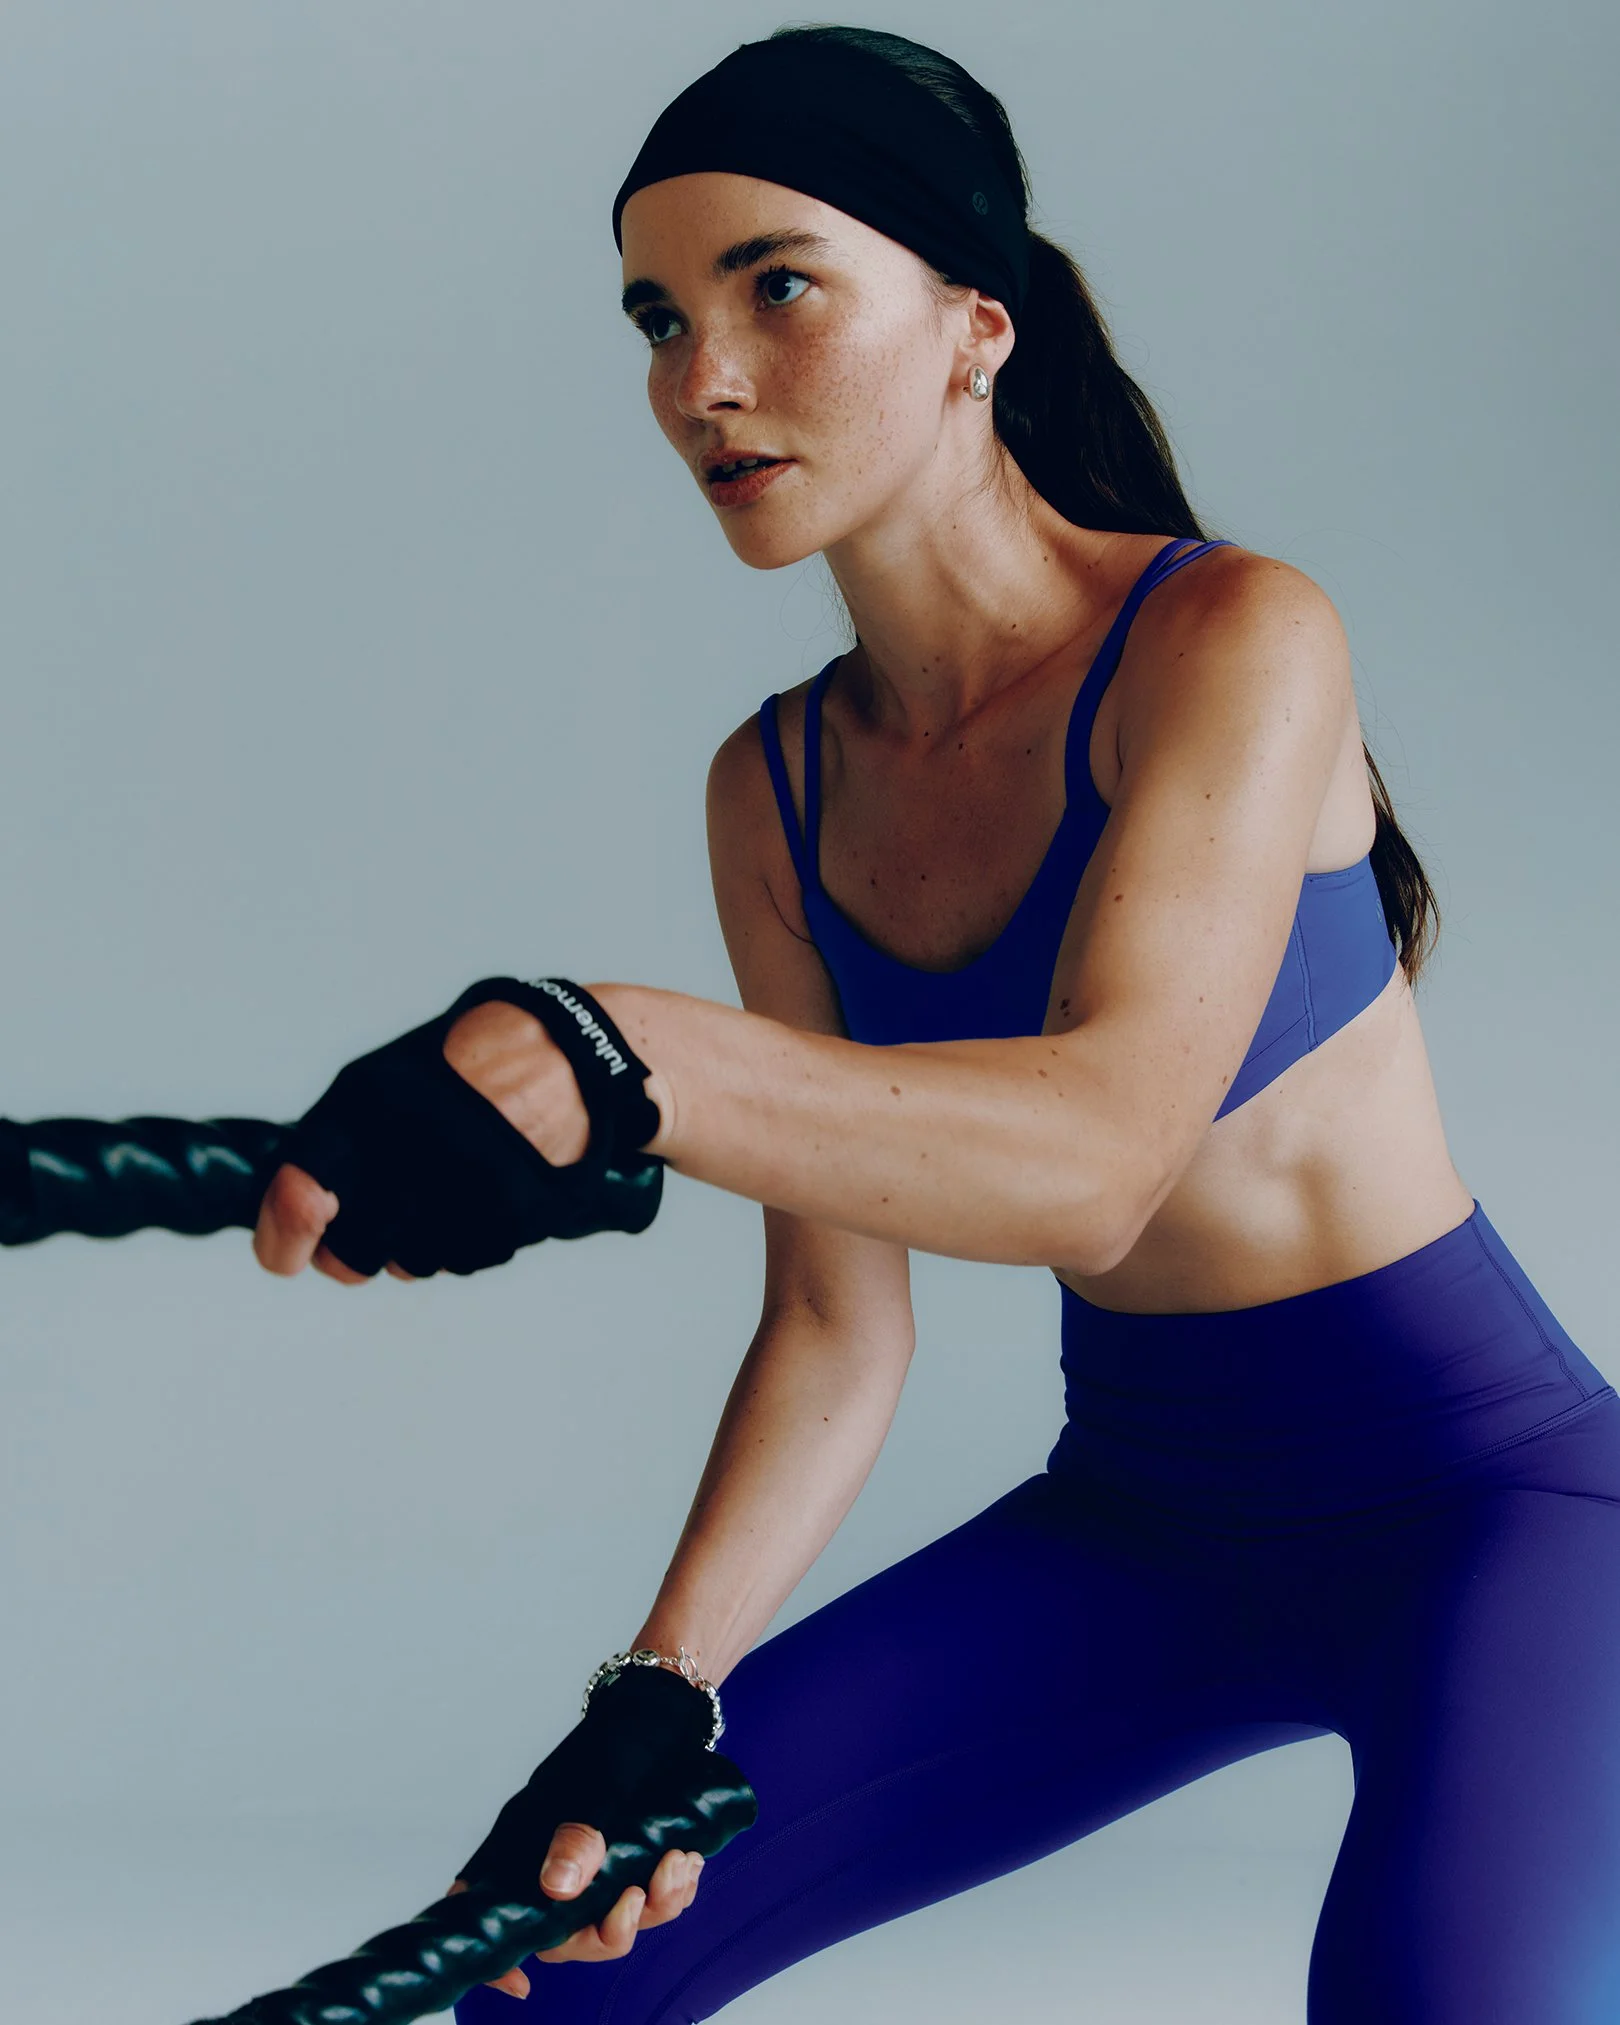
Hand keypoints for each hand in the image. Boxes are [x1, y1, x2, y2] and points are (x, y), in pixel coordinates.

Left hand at [252, 1002, 586, 1282]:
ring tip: (437, 1200)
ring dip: (413, 1247)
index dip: (282, 1235)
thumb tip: (287, 1216)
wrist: (559, 1051)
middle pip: (352, 1250)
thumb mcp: (380, 1083)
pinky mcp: (511, 1210)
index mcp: (366, 1105)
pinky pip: (464, 1261)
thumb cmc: (454, 1071)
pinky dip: (464, 1244)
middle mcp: (413, 1145)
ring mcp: (464, 1182)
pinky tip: (474, 1203)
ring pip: (409, 1262)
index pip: (298, 1188)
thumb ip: (333, 1147)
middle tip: (366, 1237)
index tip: (287, 1258)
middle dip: (352, 1255)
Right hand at [448, 1664, 755, 2000]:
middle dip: (607, 1932)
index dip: (497, 1955)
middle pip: (565, 1934)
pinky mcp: (634, 1862)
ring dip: (652, 1906)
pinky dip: (671, 1891)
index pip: (491, 1907)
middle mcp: (558, 1860)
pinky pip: (649, 1904)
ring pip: (613, 1923)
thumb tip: (558, 1887)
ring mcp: (598, 1865)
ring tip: (677, 1863)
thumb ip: (581, 1831)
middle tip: (638, 1897)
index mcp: (529, 1841)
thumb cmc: (624, 1736)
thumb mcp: (603, 1781)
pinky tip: (686, 1861)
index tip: (522, 1980)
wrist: (671, 1710)